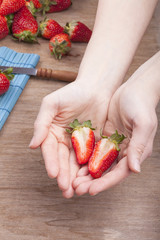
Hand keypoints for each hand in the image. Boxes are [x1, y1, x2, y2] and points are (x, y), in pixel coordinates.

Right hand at [29, 81, 110, 197]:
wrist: (96, 88)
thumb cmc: (72, 93)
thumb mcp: (52, 104)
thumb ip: (41, 123)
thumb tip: (32, 145)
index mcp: (52, 132)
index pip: (50, 150)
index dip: (51, 162)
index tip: (53, 174)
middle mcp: (64, 140)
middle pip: (62, 160)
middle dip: (63, 175)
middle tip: (65, 190)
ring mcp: (79, 143)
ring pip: (76, 163)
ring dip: (75, 177)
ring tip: (76, 191)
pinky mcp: (93, 143)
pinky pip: (91, 158)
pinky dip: (90, 169)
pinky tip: (90, 179)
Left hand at [73, 52, 158, 195]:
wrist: (134, 89)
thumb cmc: (141, 105)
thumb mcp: (143, 124)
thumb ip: (139, 146)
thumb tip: (135, 170)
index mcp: (136, 152)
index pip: (119, 173)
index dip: (105, 183)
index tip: (90, 190)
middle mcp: (125, 152)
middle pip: (107, 172)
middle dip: (92, 182)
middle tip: (76, 188)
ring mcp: (114, 145)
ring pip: (98, 163)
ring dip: (86, 173)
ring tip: (72, 180)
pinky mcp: (105, 137)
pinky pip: (93, 150)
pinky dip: (84, 158)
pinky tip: (73, 164)